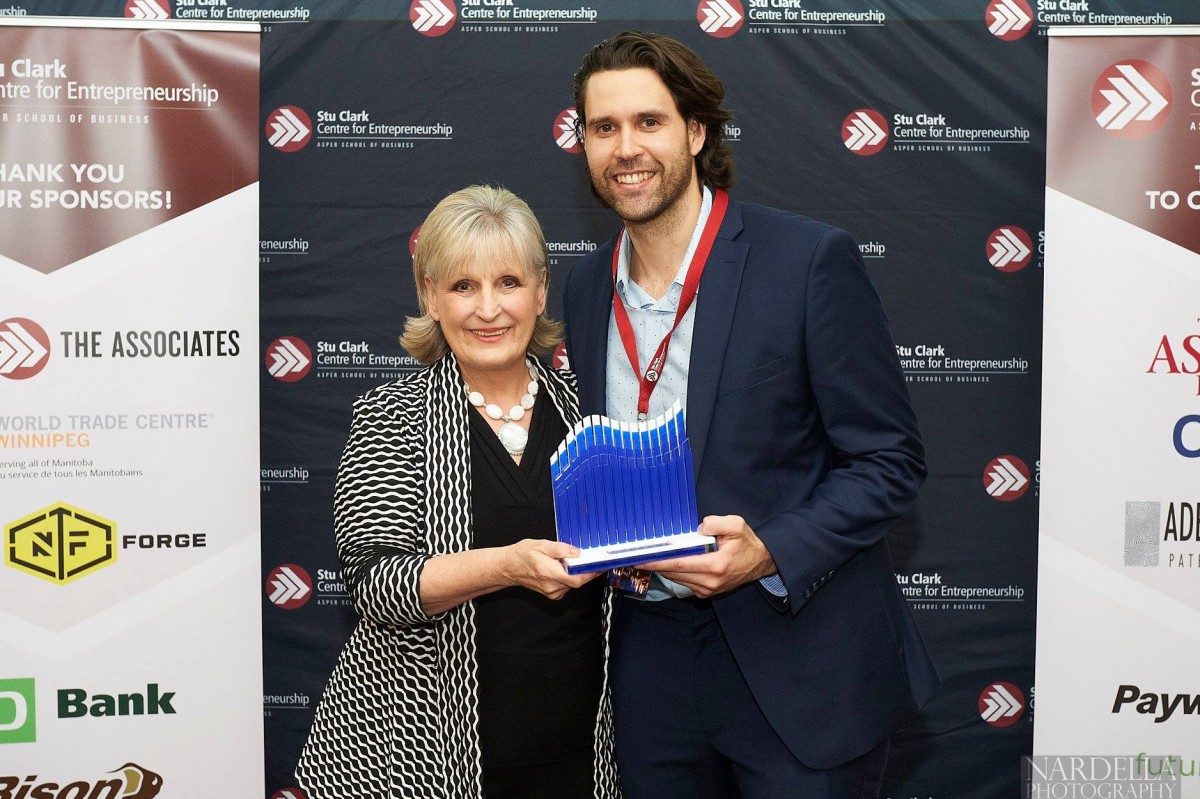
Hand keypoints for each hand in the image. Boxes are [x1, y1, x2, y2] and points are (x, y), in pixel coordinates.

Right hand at [502, 539, 601, 599]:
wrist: (508, 567)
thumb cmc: (522, 555)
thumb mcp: (541, 545)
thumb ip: (561, 549)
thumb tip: (578, 553)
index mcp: (550, 573)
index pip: (577, 579)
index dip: (591, 573)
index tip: (601, 565)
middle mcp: (552, 586)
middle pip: (577, 581)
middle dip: (585, 570)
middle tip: (591, 558)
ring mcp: (552, 592)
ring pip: (572, 584)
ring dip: (576, 573)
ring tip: (572, 560)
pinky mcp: (552, 593)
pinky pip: (567, 586)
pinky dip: (570, 577)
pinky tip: (565, 567)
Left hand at [639, 515, 777, 597]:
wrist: (760, 562)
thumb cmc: (747, 543)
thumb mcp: (736, 524)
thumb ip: (715, 523)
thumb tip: (697, 529)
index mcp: (715, 565)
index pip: (679, 564)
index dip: (658, 561)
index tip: (641, 558)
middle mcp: (709, 582)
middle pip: (674, 573)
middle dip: (656, 564)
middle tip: (638, 554)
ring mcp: (707, 590)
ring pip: (677, 580)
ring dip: (663, 569)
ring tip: (649, 557)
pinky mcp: (706, 594)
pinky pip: (684, 583)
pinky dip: (674, 573)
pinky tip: (668, 562)